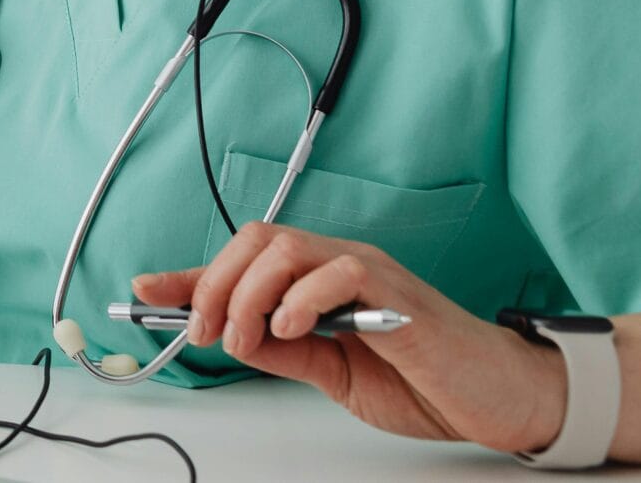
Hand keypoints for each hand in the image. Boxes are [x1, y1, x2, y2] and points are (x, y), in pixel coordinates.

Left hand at [133, 222, 567, 454]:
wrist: (497, 399)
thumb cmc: (424, 381)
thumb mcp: (331, 371)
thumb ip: (282, 349)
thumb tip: (225, 335)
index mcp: (317, 280)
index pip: (242, 259)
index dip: (189, 273)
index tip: (143, 291)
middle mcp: (338, 263)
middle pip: (254, 240)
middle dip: (213, 283)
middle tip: (204, 332)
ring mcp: (367, 271)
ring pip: (285, 247)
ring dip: (248, 291)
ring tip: (244, 337)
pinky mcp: (397, 293)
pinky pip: (338, 271)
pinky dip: (302, 296)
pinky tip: (292, 329)